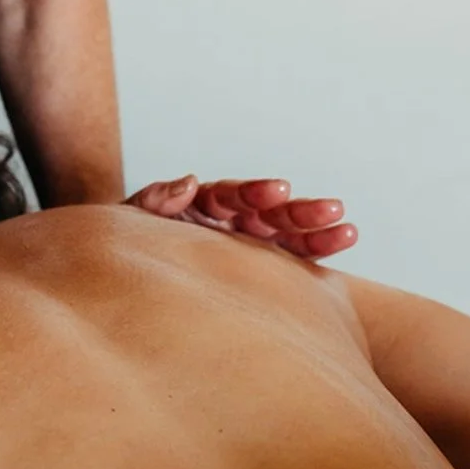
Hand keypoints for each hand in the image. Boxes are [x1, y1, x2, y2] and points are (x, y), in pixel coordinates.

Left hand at [126, 175, 357, 259]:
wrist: (121, 286)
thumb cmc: (126, 247)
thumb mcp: (131, 221)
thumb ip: (155, 200)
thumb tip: (187, 182)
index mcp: (200, 205)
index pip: (231, 195)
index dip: (254, 192)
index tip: (278, 191)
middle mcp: (228, 221)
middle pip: (267, 213)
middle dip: (298, 212)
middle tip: (332, 209)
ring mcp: (244, 245)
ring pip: (284, 236)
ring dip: (315, 233)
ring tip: (348, 231)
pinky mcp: (253, 271)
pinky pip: (286, 263)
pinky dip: (311, 256)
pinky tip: (340, 248)